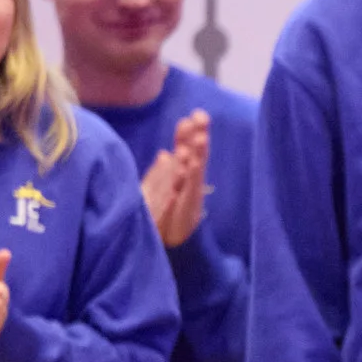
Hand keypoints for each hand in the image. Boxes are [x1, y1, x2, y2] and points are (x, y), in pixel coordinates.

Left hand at [140, 110, 210, 248]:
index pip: (186, 149)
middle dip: (198, 136)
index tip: (194, 114)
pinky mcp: (187, 210)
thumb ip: (161, 173)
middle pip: (195, 155)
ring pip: (194, 171)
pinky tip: (188, 167)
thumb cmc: (164, 218)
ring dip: (197, 154)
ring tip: (200, 138)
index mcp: (181, 176)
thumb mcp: (159, 191)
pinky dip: (187, 179)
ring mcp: (189, 195)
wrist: (169, 247)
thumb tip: (165, 154)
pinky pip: (187, 193)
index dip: (188, 133)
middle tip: (203, 117)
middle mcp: (188, 183)